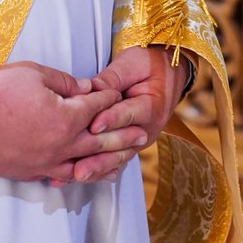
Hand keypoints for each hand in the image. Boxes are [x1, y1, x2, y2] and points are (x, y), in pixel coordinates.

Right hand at [0, 60, 147, 182]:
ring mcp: (47, 162)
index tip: (119, 94)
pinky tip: (84, 174)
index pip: (95, 106)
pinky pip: (62, 175)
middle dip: (122, 134)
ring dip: (108, 160)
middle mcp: (63, 144)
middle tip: (142, 134)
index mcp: (67, 116)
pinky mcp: (31, 172)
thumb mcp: (33, 73)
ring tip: (124, 159)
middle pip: (100, 139)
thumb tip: (85, 88)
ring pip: (86, 163)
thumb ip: (64, 82)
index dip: (108, 98)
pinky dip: (78, 174)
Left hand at [71, 45, 190, 183]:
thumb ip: (112, 78)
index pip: (129, 113)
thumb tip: (91, 88)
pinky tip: (81, 177)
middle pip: (121, 145)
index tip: (93, 126)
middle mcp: (146, 129)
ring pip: (117, 157)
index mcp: (151, 106)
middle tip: (79, 166)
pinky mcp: (128, 144)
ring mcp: (137, 141)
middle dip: (98, 156)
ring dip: (96, 168)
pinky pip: (113, 160)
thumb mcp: (132, 64)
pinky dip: (97, 169)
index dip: (111, 119)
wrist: (165, 72)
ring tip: (76, 175)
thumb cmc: (147, 64)